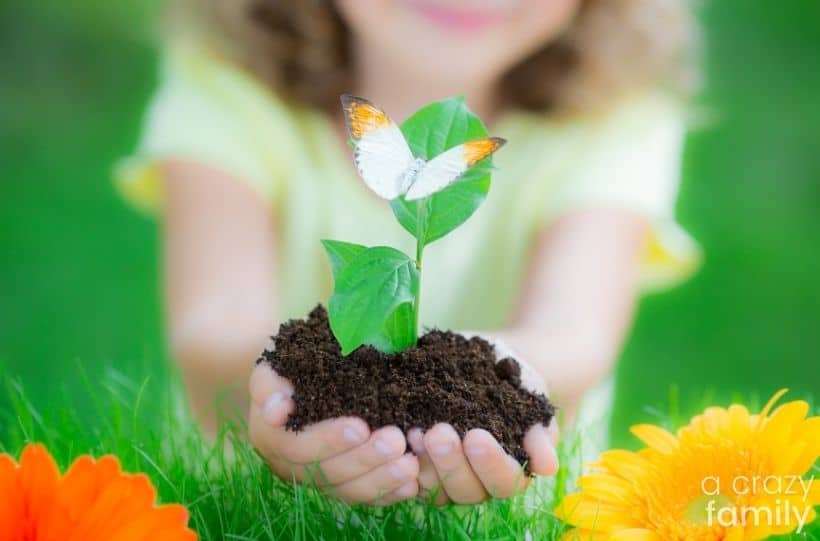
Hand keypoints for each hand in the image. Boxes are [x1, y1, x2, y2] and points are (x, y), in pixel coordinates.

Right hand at [249, 363, 419, 504]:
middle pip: (327, 473)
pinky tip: (412, 484)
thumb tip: (276, 412)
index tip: (361, 427)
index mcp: (272, 439)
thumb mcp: (273, 368)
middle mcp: (292, 467)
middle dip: (364, 459)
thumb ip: (269, 386)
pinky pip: (364, 497)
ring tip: (409, 464)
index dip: (329, 440)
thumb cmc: (290, 368)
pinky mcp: (342, 486)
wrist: (301, 378)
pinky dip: (389, 492)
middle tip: (396, 441)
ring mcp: (318, 480)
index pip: (298, 448)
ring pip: (348, 490)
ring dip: (380, 479)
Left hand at [408, 336, 559, 504]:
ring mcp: (447, 476)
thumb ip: (539, 435)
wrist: (491, 363)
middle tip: (437, 432)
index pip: (504, 482)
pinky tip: (397, 432)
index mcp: (509, 471)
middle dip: (450, 462)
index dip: (489, 463)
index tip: (476, 436)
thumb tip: (548, 467)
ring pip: (434, 488)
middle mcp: (478, 482)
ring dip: (423, 462)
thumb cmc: (518, 385)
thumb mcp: (531, 403)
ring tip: (413, 431)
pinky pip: (409, 475)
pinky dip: (403, 457)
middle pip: (465, 489)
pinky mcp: (421, 465)